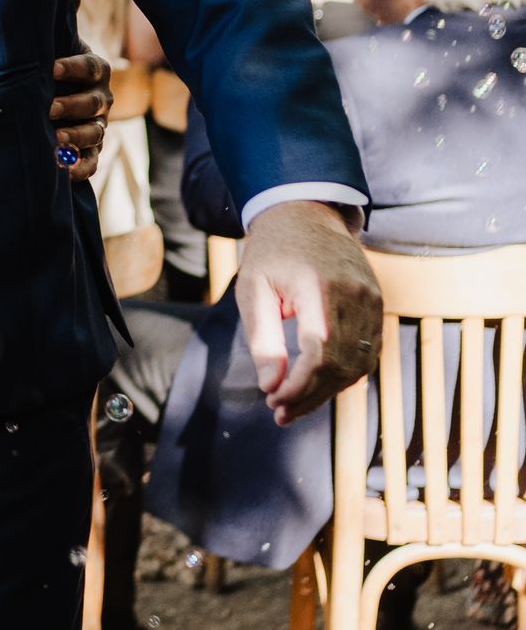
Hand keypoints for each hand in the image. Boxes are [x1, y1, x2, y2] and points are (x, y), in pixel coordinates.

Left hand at [50, 49, 111, 183]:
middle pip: (92, 102)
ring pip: (94, 132)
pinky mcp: (92, 149)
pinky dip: (79, 167)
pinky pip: (92, 162)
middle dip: (71, 105)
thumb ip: (43, 48)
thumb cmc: (46, 70)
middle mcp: (102, 98)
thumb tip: (21, 34)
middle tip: (49, 108)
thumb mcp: (50, 55)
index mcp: (95, 71)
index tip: (50, 68)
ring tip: (56, 139)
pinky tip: (63, 171)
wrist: (50, 95)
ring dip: (76, 136)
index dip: (72, 67)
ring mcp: (99, 124)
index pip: (89, 67)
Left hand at [236, 201, 381, 425]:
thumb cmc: (272, 254)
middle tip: (281, 414)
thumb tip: (271, 386)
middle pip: (340, 364)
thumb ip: (263, 340)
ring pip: (358, 364)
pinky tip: (319, 385)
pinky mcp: (377, 305)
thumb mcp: (252, 290)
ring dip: (327, 391)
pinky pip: (367, 352)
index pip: (319, 353)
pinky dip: (345, 374)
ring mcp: (371, 300)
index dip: (299, 386)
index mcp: (319, 288)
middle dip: (310, 396)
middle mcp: (354, 295)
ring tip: (295, 405)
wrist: (307, 215)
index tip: (273, 402)